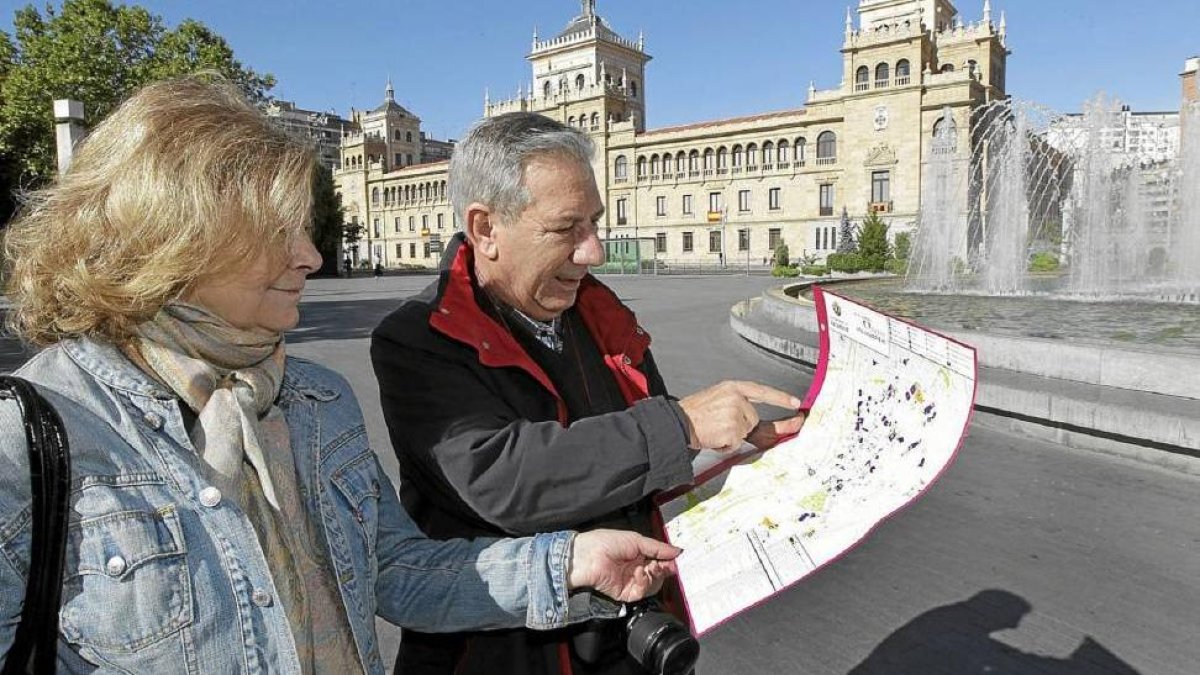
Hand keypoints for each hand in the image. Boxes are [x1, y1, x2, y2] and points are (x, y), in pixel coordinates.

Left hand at [568, 530, 680, 601]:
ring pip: (654, 584)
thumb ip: (657, 548)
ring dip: (656, 576)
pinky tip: (641, 573)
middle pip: (659, 574)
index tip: (678, 559)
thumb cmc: (606, 542)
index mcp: (639, 554)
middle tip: (667, 565)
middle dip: (665, 569)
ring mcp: (631, 581)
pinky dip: (645, 583)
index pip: (659, 560)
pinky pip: (642, 592)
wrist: (587, 556)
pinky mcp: (626, 593)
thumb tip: (677, 551)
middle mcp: (636, 568)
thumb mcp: (636, 540)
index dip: (669, 560)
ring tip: (652, 567)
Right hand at [678, 381, 802, 451]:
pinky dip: (725, 445)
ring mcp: (735, 414)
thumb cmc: (695, 413)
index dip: (780, 398)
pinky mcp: (733, 429)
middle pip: (753, 419)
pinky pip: (736, 443)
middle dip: (741, 426)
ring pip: (745, 432)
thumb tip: (760, 421)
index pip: (762, 391)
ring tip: (712, 429)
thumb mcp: (718, 398)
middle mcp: (736, 398)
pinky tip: (712, 436)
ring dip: (731, 436)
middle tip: (718, 425)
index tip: (797, 404)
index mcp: (732, 387)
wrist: (677, 422)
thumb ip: (739, 405)